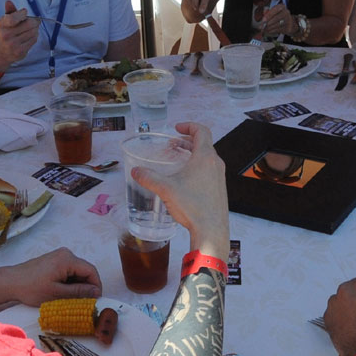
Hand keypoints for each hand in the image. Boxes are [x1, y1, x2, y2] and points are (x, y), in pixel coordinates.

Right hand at [0, 0, 39, 72]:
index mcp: (2, 25)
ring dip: (35, 29)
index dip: (22, 14)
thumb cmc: (7, 33)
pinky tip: (30, 36)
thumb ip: (10, 11)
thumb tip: (8, 2)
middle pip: (28, 24)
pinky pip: (34, 39)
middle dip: (34, 21)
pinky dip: (35, 36)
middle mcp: (6, 35)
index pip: (13, 18)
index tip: (25, 12)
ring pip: (33, 32)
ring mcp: (13, 44)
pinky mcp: (20, 51)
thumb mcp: (6, 21)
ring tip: (32, 29)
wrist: (3, 52)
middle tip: (35, 21)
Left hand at [7, 247, 101, 304]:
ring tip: (74, 300)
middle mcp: (66, 254)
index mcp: (68, 259)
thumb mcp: (57, 293)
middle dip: (87, 286)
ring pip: (77, 271)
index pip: (91, 270)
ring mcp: (59, 256)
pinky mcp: (54, 261)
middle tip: (86, 302)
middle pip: (84, 270)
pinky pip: (68, 270)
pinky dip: (70, 282)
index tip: (96, 300)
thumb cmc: (32, 288)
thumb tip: (96, 292)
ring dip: (78, 285)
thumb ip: (79, 292)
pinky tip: (65, 293)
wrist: (11, 282)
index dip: (96, 285)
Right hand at [132, 122, 228, 255]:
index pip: (202, 131)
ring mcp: (219, 176)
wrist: (211, 229)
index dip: (189, 126)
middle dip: (187, 141)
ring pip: (207, 157)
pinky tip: (186, 179)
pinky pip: (209, 170)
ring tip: (179, 160)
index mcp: (205, 157)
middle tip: (174, 144)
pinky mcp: (219, 188)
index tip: (177, 128)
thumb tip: (136, 172)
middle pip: (204, 143)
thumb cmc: (193, 206)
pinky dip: (198, 166)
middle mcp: (215, 164)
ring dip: (193, 154)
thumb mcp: (166, 189)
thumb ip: (149, 178)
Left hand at [259, 0, 294, 37]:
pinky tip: (268, 31)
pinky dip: (272, 31)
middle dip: (268, 22)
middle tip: (262, 26)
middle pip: (276, 18)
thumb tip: (264, 14)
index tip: (263, 20)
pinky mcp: (288, 28)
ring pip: (277, 25)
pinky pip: (278, 30)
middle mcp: (286, 13)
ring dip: (269, 28)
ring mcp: (288, 20)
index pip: (275, 10)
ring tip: (264, 29)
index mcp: (282, 7)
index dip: (269, 15)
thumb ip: (267, 12)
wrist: (289, 23)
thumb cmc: (278, 16)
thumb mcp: (273, 12)